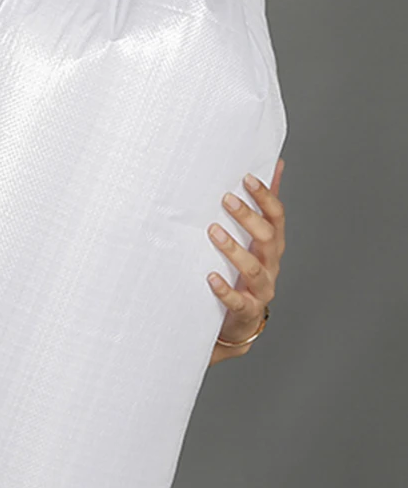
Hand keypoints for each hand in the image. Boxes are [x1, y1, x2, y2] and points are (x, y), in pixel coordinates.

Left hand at [207, 159, 286, 363]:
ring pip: (252, 268)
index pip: (276, 217)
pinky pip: (237, 300)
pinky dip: (225, 289)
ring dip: (233, 249)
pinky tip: (210, 278)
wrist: (240, 322)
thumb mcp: (256, 240)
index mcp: (273, 246)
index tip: (247, 179)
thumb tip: (275, 166)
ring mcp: (260, 289)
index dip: (265, 197)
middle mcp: (271, 265)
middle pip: (267, 238)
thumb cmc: (246, 275)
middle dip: (248, 218)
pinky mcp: (246, 310)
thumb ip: (264, 207)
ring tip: (213, 232)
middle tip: (226, 200)